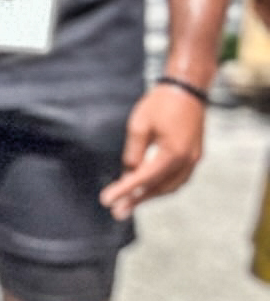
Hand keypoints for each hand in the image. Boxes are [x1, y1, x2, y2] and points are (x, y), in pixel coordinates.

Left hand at [104, 74, 208, 217]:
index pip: (145, 178)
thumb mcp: (140, 125)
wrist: (187, 89)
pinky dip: (162, 186)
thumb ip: (134, 152)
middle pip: (159, 188)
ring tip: (130, 203)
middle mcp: (188, 160)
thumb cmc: (162, 103)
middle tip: (118, 212)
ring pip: (171, 186)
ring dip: (151, 196)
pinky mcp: (194, 156)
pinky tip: (148, 190)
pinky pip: (178, 179)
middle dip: (138, 200)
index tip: (107, 201)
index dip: (125, 190)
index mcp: (174, 152)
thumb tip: (129, 173)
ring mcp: (194, 159)